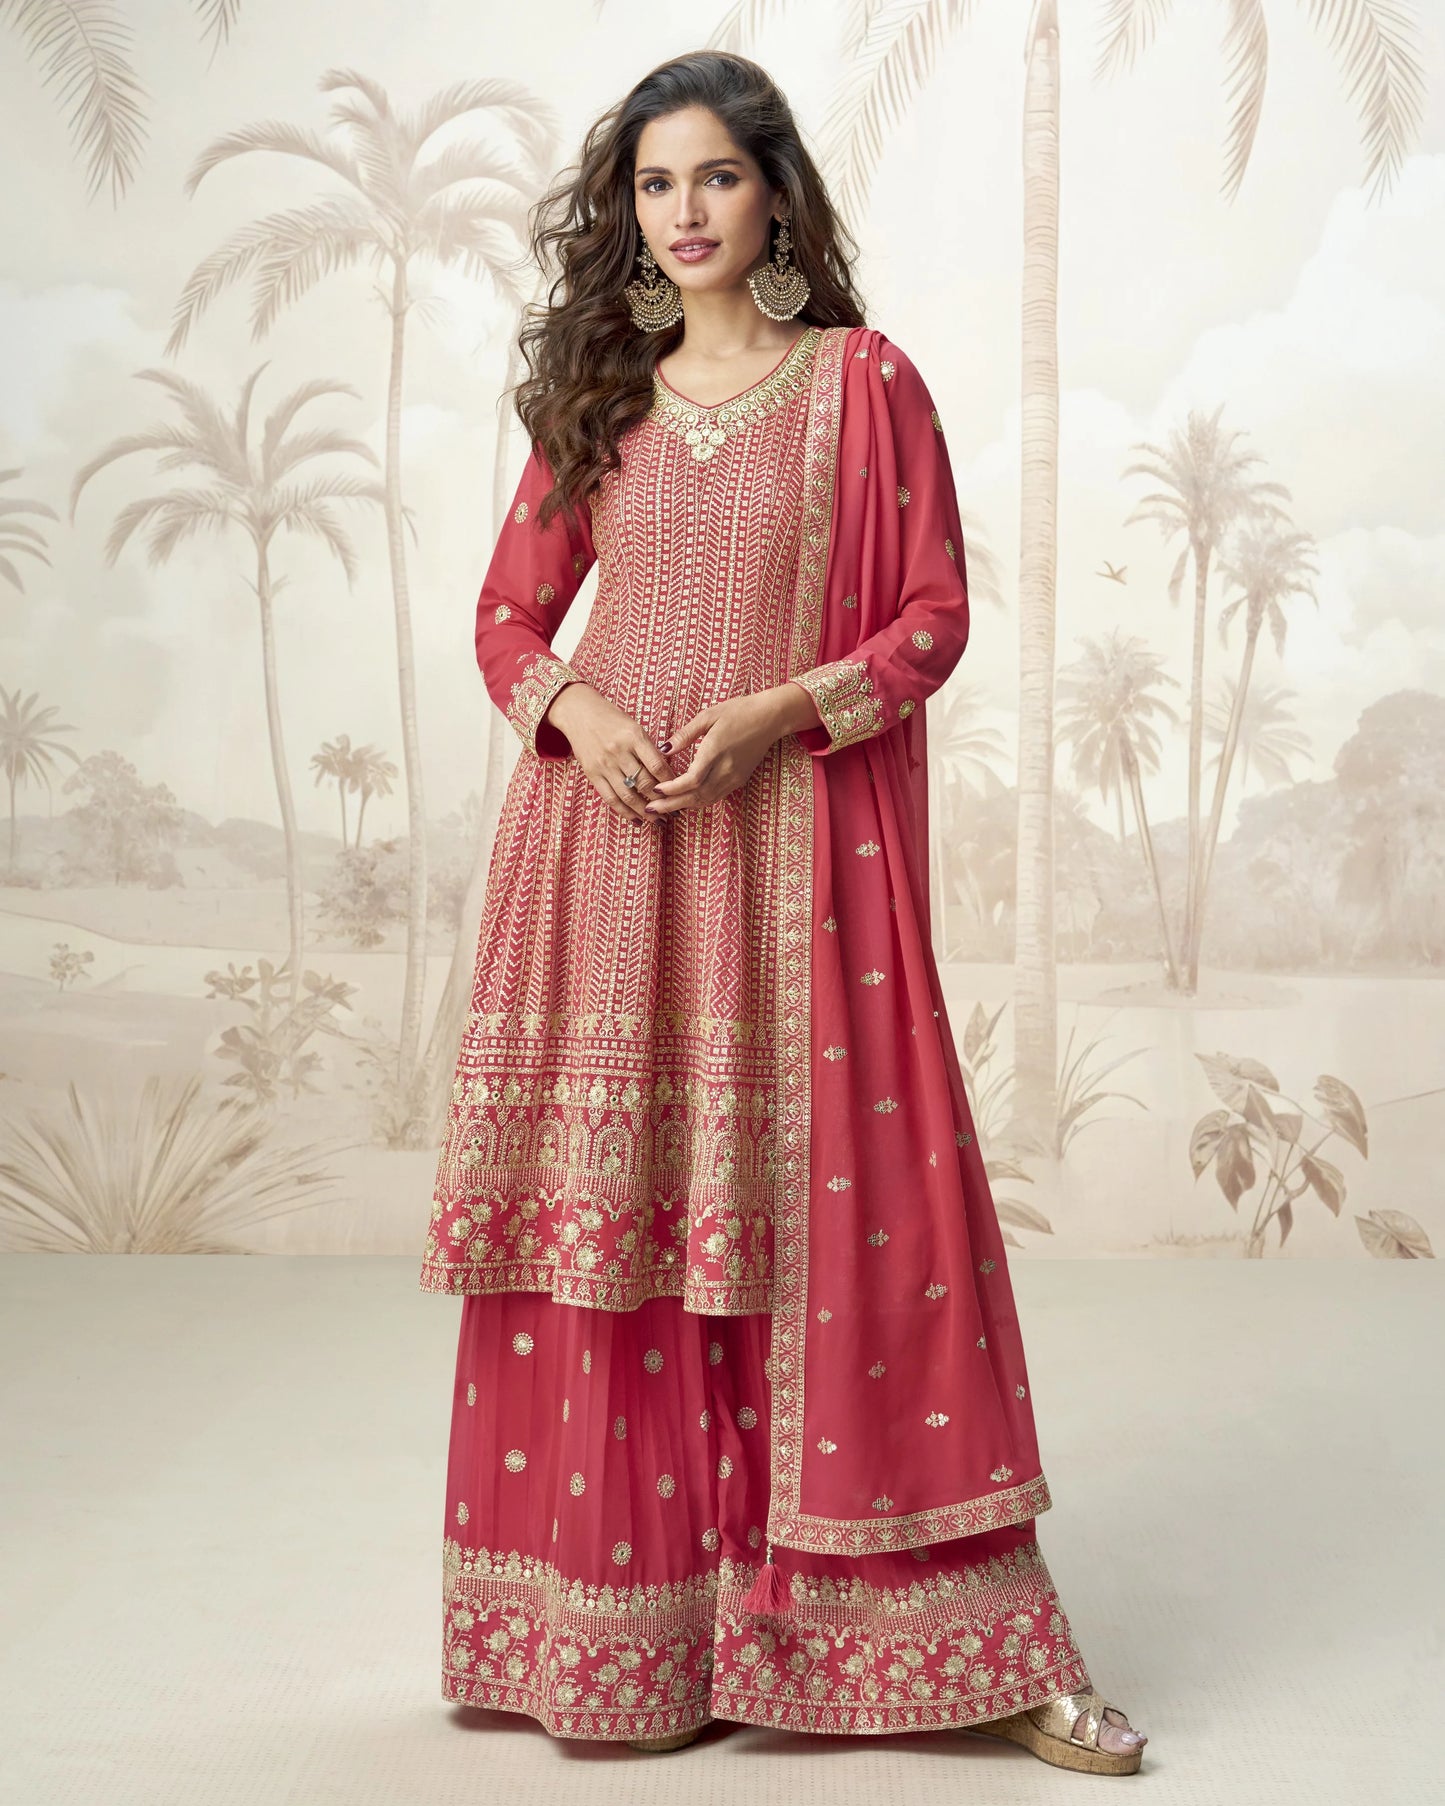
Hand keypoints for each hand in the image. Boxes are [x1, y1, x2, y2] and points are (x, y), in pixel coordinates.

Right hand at [544, 682, 671, 824]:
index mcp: (634, 736)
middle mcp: (619, 751)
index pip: (658, 766)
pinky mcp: (592, 774)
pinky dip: (625, 812)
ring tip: (658, 821)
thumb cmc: (612, 719)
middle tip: (675, 812)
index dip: (671, 782)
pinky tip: (637, 819)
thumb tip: (668, 775)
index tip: (681, 792)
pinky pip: (610, 798)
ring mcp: (604, 764)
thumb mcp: (635, 727)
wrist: (579, 712)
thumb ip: (649, 749)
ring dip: (645, 812)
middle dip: (662, 801)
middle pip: (644, 783)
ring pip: (628, 795)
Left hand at [643, 684, 817, 816]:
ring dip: (683, 806)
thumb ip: (685, 734)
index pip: (691, 780)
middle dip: (671, 805)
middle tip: (650, 809)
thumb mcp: (708, 715)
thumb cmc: (739, 711)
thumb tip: (664, 749)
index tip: (655, 790)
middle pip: (696, 796)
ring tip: (662, 809)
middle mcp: (726, 769)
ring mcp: (734, 777)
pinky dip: (697, 801)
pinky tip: (683, 801)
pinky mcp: (739, 780)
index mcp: (715, 751)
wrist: (771, 717)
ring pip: (706, 800)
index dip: (672, 789)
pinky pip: (715, 796)